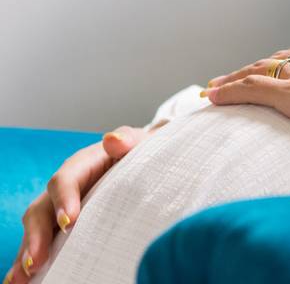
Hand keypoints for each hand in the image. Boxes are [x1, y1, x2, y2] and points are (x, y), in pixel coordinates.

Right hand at [4, 125, 159, 283]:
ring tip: (22, 278)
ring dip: (27, 253)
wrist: (146, 161)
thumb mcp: (140, 143)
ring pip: (36, 229)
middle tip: (36, 261)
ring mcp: (62, 207)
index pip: (65, 180)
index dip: (63, 199)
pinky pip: (44, 241)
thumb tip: (113, 141)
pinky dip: (31, 260)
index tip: (69, 222)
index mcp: (83, 165)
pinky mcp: (65, 225)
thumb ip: (129, 140)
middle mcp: (67, 188)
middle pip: (41, 209)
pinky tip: (24, 280)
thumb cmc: (141, 153)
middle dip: (36, 236)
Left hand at [203, 36, 289, 151]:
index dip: (288, 64)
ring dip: (234, 78)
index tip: (277, 71)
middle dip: (255, 67)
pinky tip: (212, 97)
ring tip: (215, 85)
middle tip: (236, 75)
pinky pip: (250, 89)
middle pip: (278, 60)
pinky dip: (228, 91)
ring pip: (257, 71)